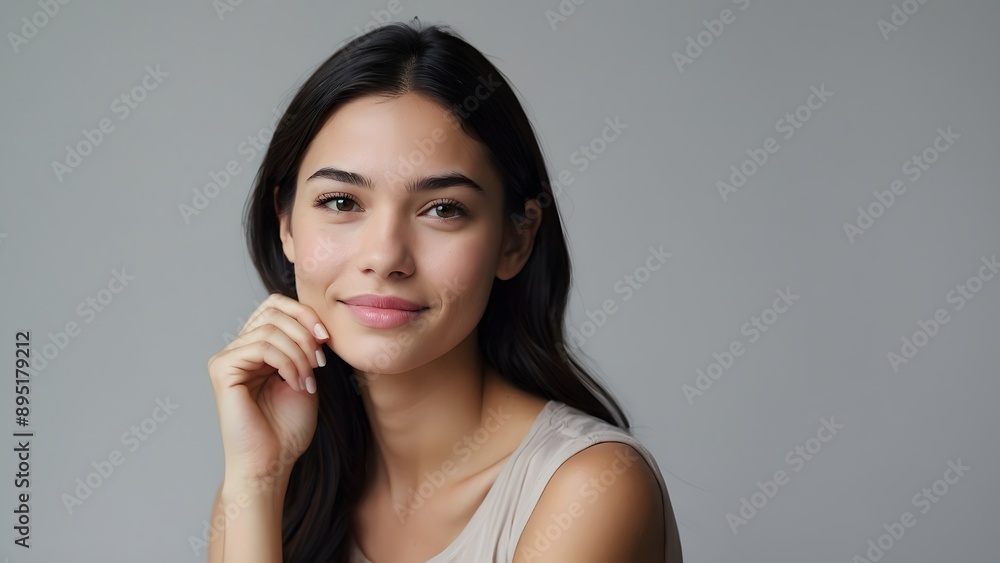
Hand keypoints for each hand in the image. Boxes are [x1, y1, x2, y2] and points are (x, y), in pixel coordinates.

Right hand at [207, 293, 329, 487]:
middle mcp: (238, 349)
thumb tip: (315, 322)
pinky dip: (287, 362)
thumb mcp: (305, 376)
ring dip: (299, 353)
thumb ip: (305, 346)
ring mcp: (227, 358)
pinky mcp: (222, 370)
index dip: (304, 314)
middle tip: (319, 363)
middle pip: (273, 310)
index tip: (327, 339)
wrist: (272, 463)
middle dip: (305, 333)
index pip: (275, 306)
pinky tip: (295, 383)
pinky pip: (261, 346)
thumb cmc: (287, 428)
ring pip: (271, 329)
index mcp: (256, 348)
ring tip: (307, 380)